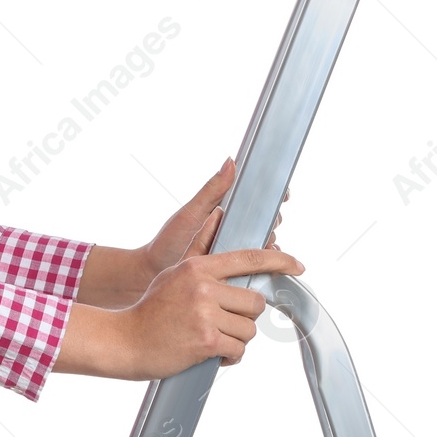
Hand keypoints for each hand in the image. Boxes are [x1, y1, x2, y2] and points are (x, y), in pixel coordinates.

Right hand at [119, 204, 304, 374]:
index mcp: (198, 268)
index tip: (298, 266)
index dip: (278, 262)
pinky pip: (238, 350)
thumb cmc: (150, 310)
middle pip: (255, 302)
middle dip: (246, 318)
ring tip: (212, 340)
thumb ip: (200, 256)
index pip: (248, 259)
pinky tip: (212, 355)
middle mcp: (204, 287)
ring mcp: (205, 313)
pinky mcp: (206, 340)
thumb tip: (219, 220)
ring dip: (236, 340)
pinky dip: (230, 357)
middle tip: (225, 324)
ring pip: (249, 329)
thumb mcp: (173, 275)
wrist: (125, 340)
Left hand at [137, 155, 289, 281]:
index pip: (254, 198)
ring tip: (267, 243)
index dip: (272, 195)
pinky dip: (265, 264)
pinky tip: (267, 264)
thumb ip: (213, 190)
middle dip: (272, 219)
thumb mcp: (192, 212)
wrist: (153, 274)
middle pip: (264, 220)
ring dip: (270, 243)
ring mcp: (234, 249)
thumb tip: (231, 161)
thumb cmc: (168, 242)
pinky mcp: (234, 270)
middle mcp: (232, 229)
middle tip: (271, 221)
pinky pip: (256, 266)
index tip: (283, 194)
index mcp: (224, 211)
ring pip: (263, 243)